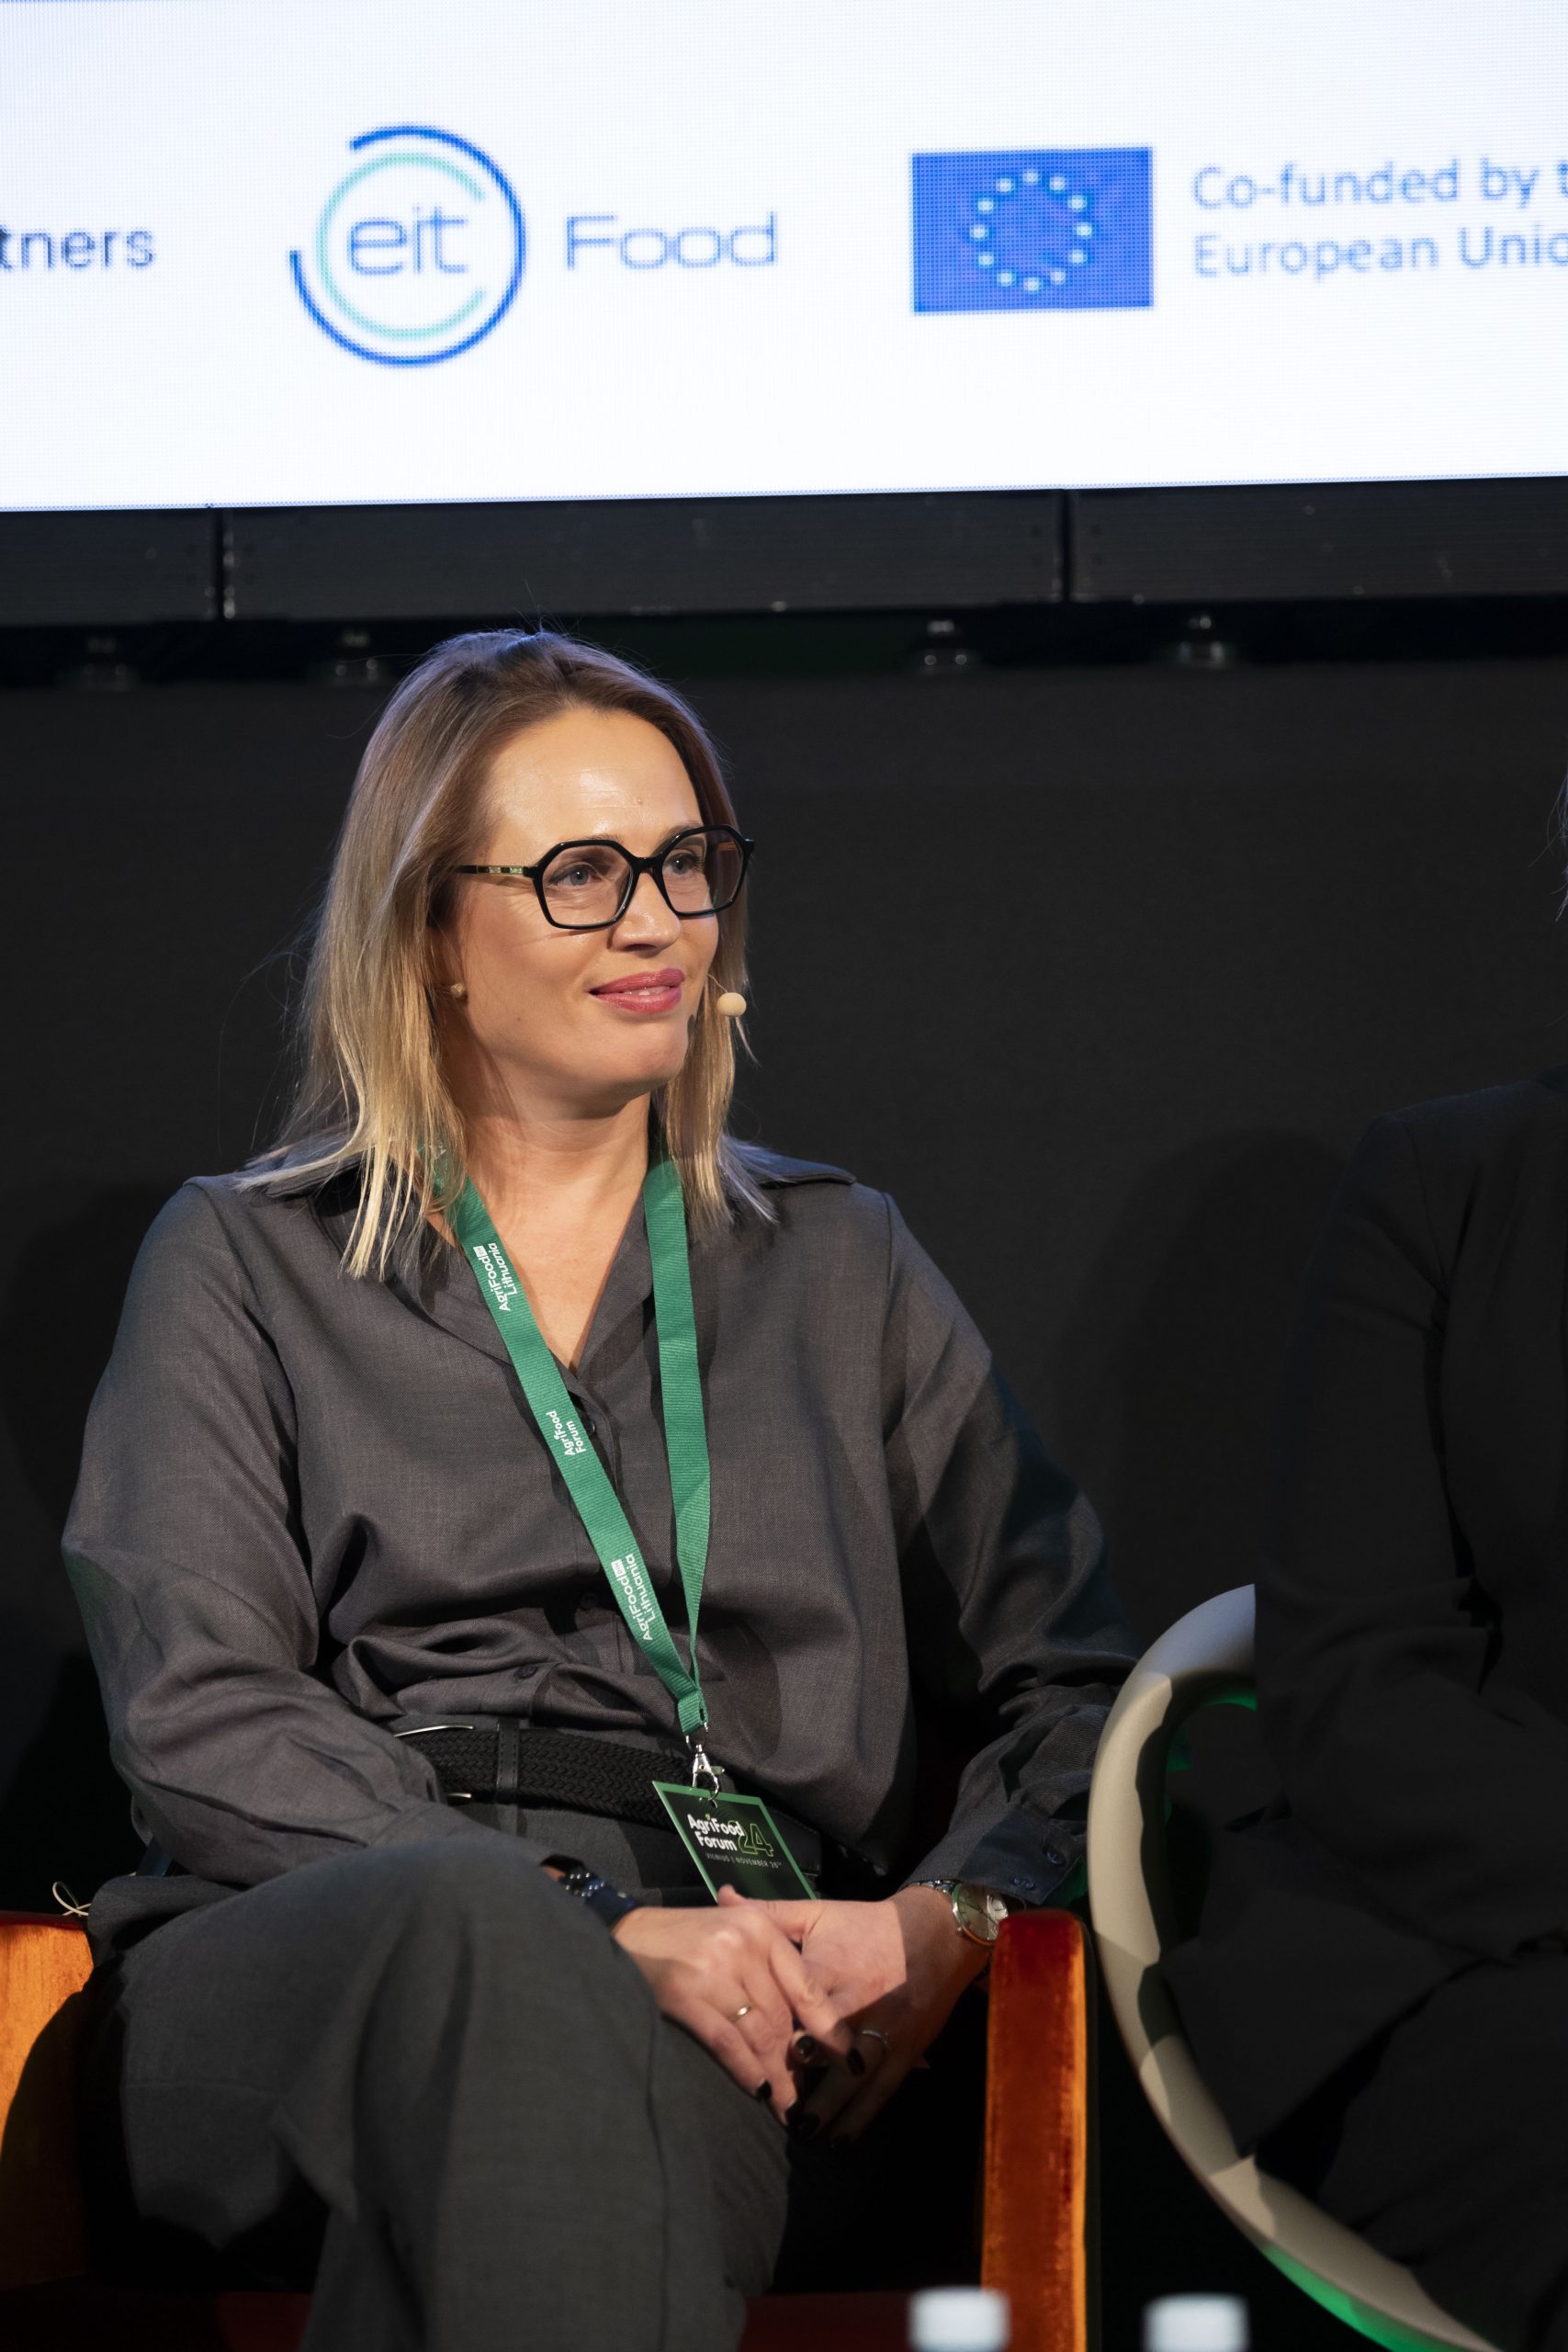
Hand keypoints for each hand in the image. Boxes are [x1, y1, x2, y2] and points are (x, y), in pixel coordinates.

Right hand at [610, 1901, 854, 2120]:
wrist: (627, 1934)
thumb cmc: (687, 1936)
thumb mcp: (736, 1932)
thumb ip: (771, 1965)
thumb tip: (806, 2023)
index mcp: (760, 1928)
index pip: (806, 1987)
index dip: (830, 2029)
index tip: (848, 2062)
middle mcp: (743, 1946)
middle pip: (783, 2017)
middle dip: (797, 2062)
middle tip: (808, 2095)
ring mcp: (713, 1970)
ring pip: (759, 2034)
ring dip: (775, 2076)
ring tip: (786, 2105)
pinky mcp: (684, 1995)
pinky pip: (726, 2042)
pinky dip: (745, 2070)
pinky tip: (757, 2091)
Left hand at [720, 1883, 988, 2141]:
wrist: (936, 1934)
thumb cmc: (866, 1925)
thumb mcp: (819, 1912)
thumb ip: (769, 1912)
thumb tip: (722, 1895)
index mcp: (830, 1965)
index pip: (793, 2002)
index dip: (768, 2027)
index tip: (742, 2050)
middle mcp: (858, 2001)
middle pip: (819, 2046)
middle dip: (793, 2077)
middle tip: (766, 2103)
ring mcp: (885, 2031)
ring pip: (850, 2077)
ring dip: (824, 2108)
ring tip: (797, 2131)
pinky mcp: (906, 2052)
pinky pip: (882, 2091)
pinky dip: (860, 2119)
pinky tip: (839, 2142)